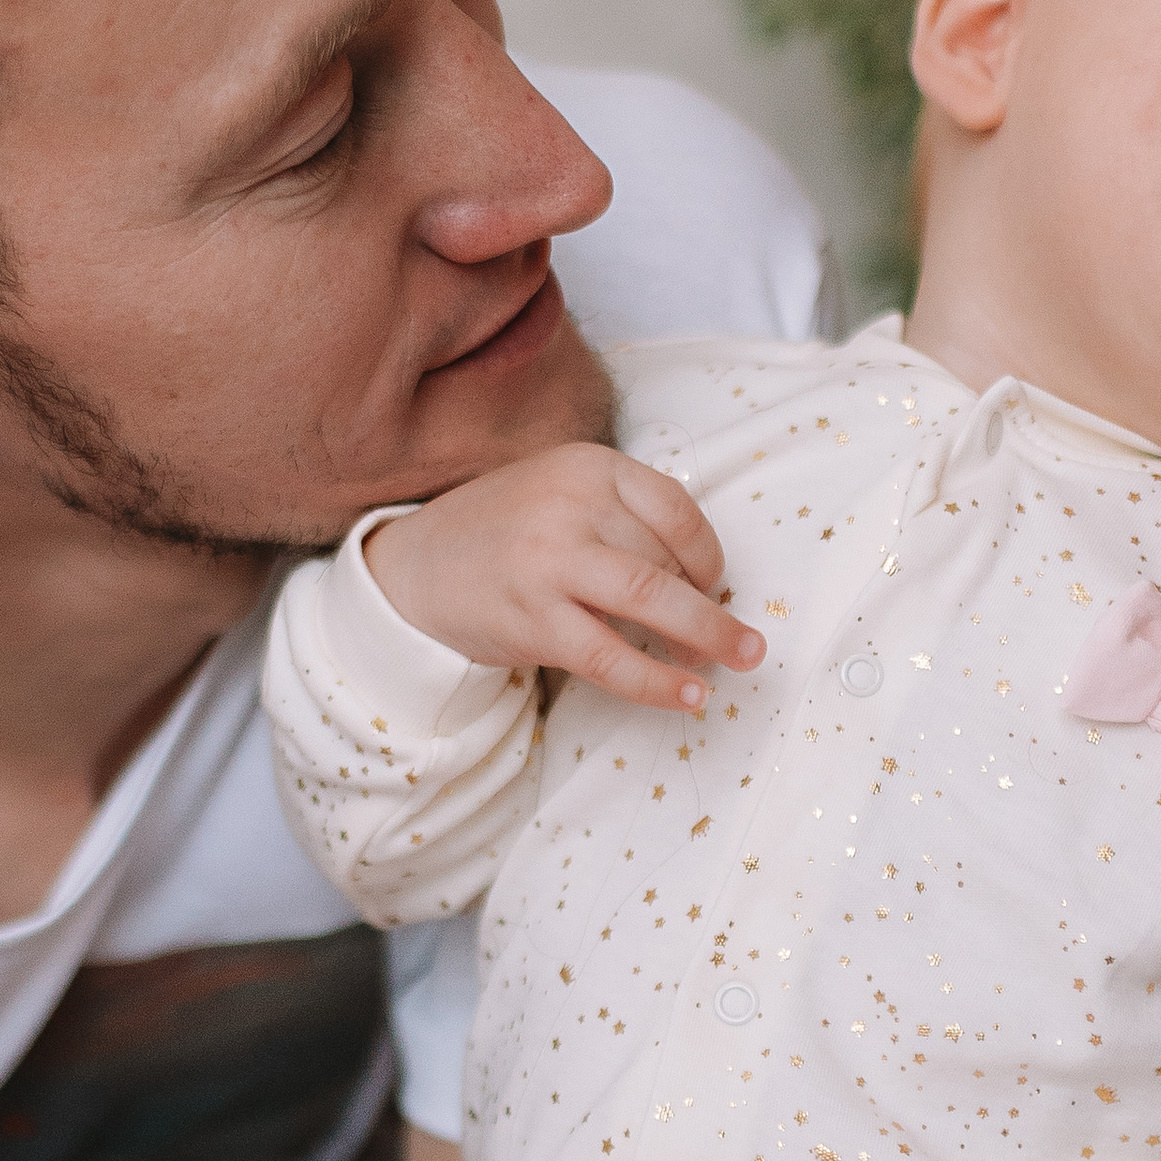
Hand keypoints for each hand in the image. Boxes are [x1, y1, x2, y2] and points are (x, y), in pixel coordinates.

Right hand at [364, 447, 763, 712]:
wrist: (413, 566)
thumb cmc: (504, 533)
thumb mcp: (562, 493)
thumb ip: (624, 516)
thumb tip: (706, 582)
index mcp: (586, 465)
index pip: (675, 507)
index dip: (709, 555)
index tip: (716, 586)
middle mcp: (569, 505)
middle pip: (666, 559)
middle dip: (711, 608)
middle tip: (747, 645)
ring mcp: (549, 561)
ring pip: (650, 601)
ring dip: (705, 637)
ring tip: (737, 664)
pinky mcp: (532, 618)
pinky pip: (611, 656)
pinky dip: (657, 680)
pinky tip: (689, 696)